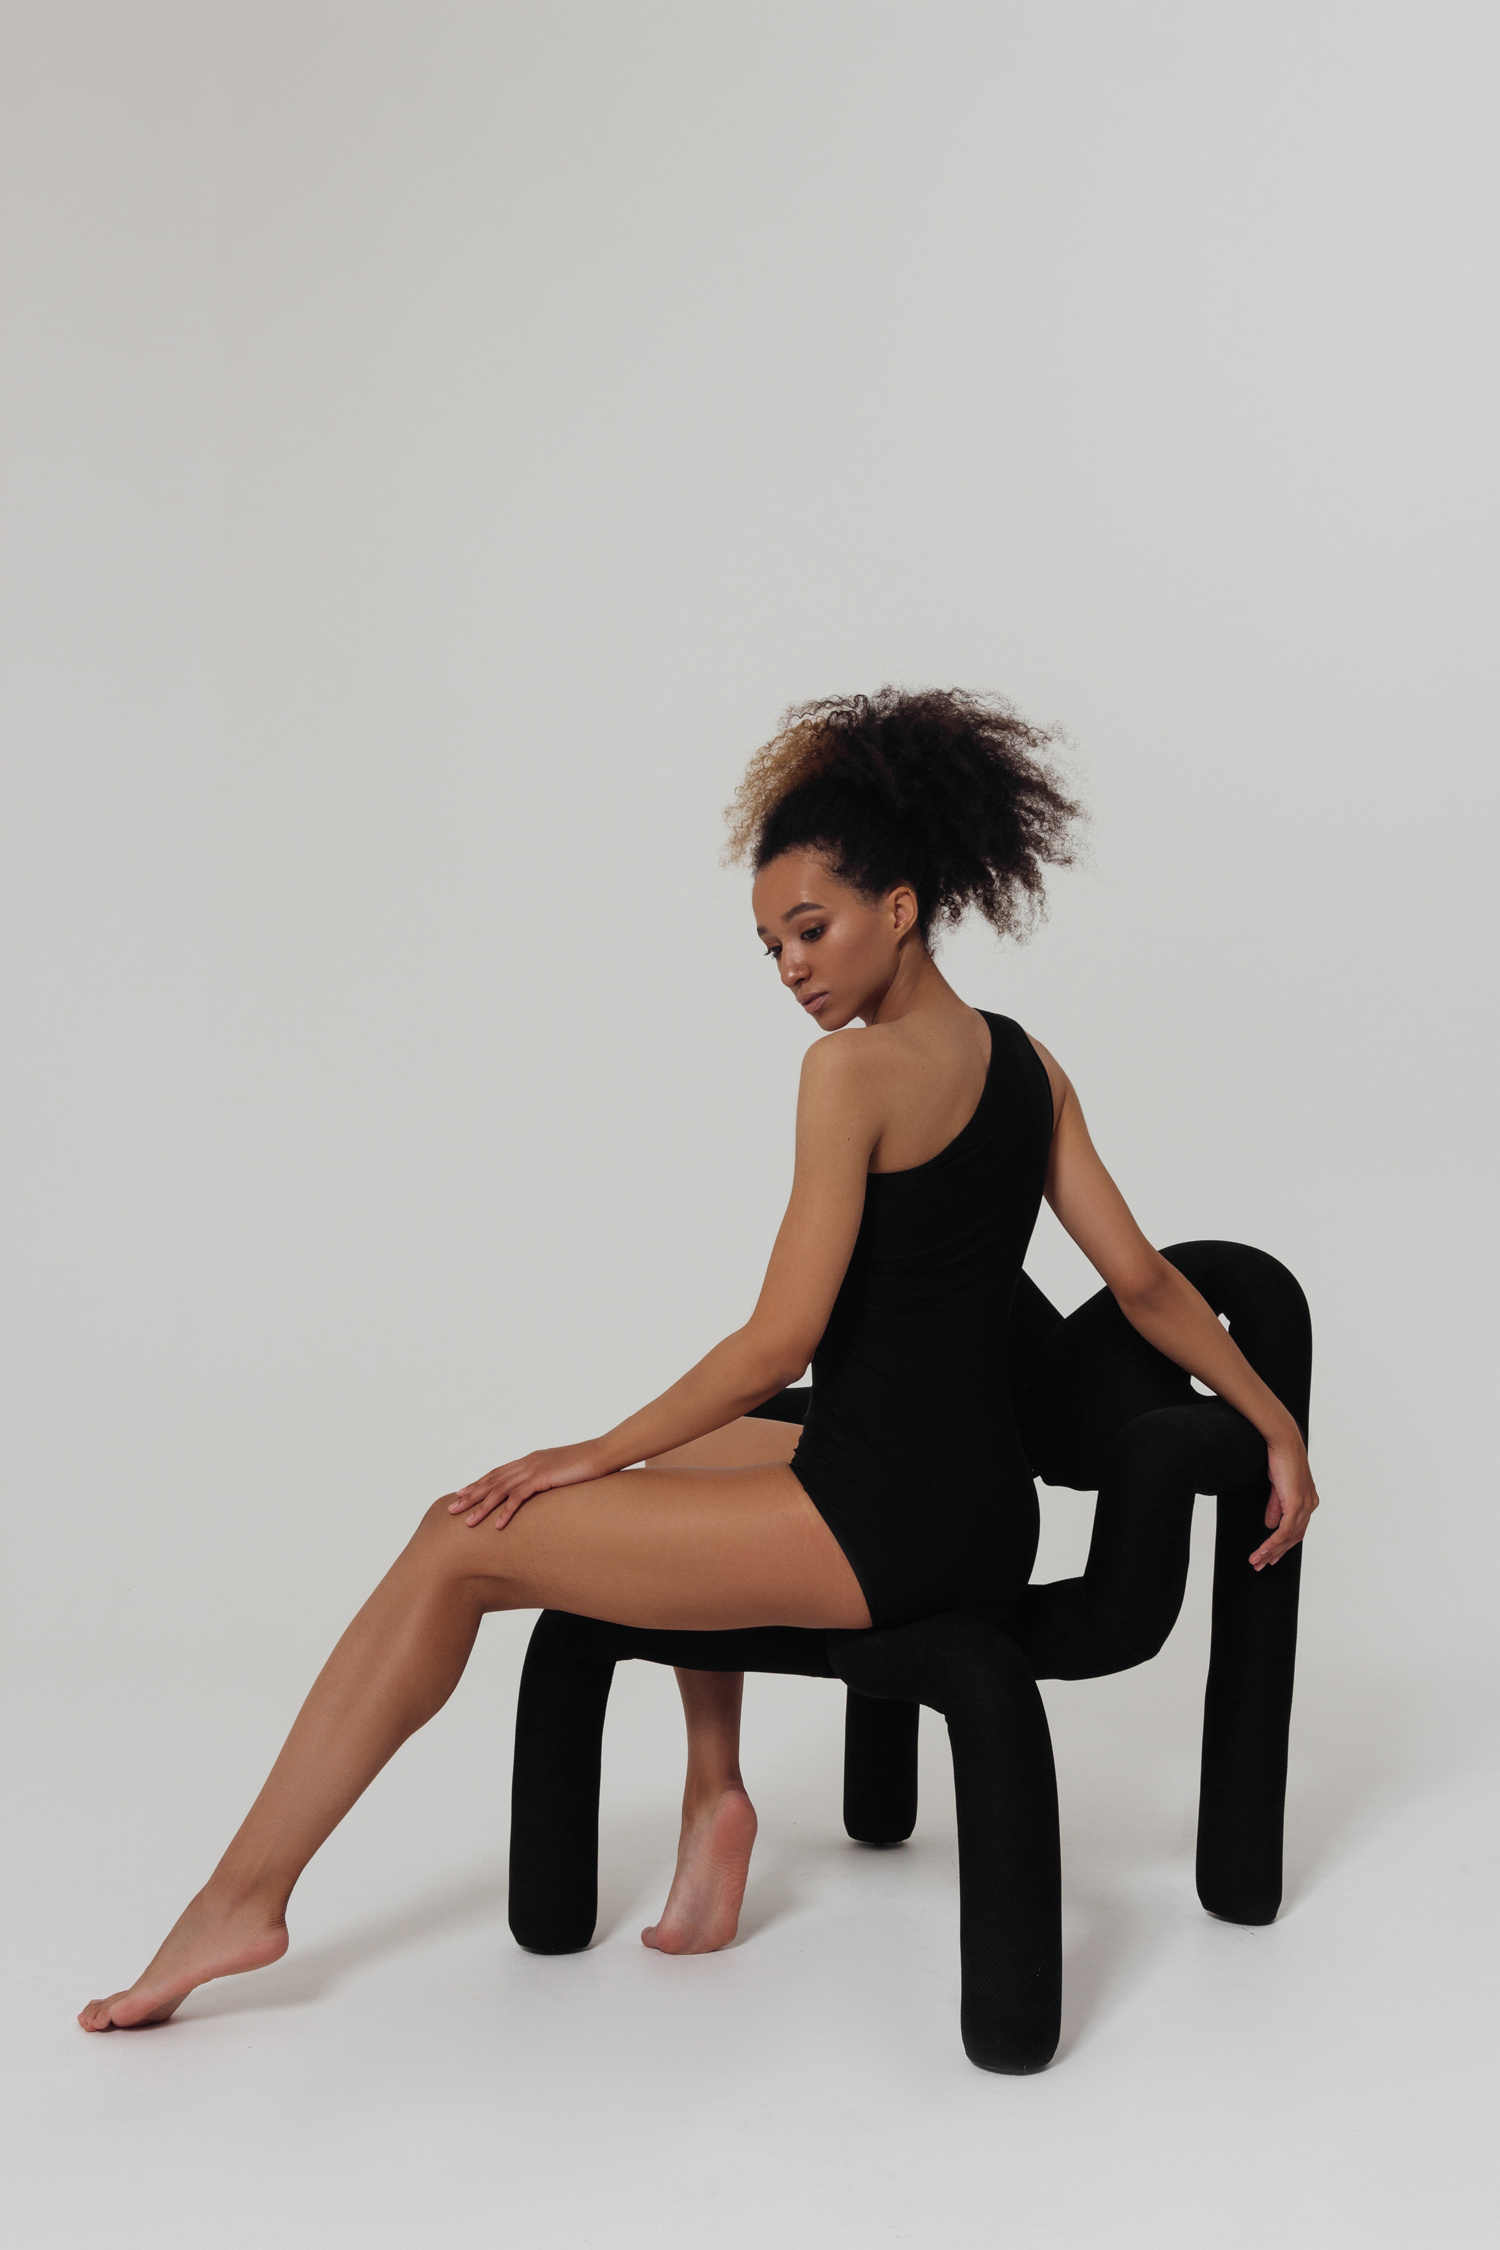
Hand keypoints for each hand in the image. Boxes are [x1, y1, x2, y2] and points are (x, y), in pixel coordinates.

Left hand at [447, 1442, 606, 1529]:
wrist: (603, 1453)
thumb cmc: (588, 1464)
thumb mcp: (563, 1472)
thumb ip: (550, 1478)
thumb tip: (544, 1489)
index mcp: (531, 1460)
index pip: (497, 1472)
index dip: (478, 1483)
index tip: (462, 1494)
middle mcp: (527, 1462)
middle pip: (492, 1480)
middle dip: (470, 1495)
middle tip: (452, 1509)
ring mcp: (534, 1469)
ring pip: (500, 1490)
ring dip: (482, 1507)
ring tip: (468, 1522)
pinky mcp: (543, 1478)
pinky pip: (519, 1497)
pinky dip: (506, 1511)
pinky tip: (498, 1525)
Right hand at [1249, 1431, 1319, 1570]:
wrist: (1283, 1442)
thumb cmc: (1280, 1457)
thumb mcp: (1277, 1486)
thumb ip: (1276, 1506)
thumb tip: (1270, 1525)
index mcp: (1307, 1500)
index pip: (1296, 1529)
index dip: (1283, 1544)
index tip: (1270, 1555)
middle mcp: (1309, 1505)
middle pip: (1294, 1538)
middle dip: (1276, 1553)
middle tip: (1261, 1564)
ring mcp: (1304, 1506)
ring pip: (1288, 1538)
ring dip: (1271, 1551)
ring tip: (1257, 1560)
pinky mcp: (1296, 1505)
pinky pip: (1284, 1531)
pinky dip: (1272, 1543)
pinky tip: (1262, 1550)